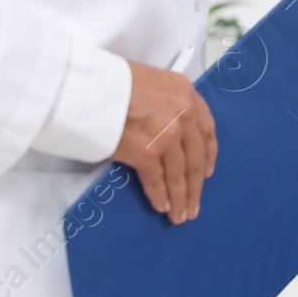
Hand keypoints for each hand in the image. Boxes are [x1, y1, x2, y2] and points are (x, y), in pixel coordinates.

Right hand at [112, 60, 217, 223]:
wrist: (89, 86)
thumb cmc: (113, 81)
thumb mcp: (153, 81)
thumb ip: (168, 104)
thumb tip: (168, 130)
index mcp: (186, 93)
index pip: (206, 129)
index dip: (208, 155)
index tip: (208, 172)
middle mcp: (183, 114)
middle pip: (194, 158)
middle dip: (195, 186)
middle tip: (194, 206)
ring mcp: (167, 134)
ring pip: (178, 174)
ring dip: (180, 198)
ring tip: (180, 215)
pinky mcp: (147, 152)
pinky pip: (156, 180)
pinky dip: (160, 196)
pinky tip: (162, 207)